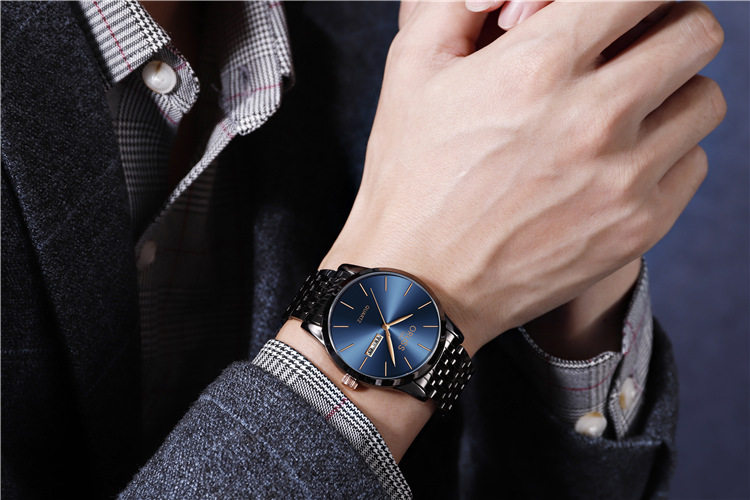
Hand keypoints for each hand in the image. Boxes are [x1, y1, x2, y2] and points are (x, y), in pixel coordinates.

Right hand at [322, 2, 725, 356]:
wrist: (417, 284)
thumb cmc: (408, 175)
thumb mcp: (413, 68)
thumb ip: (461, 0)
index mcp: (538, 65)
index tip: (616, 5)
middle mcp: (594, 117)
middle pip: (696, 30)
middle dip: (664, 24)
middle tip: (628, 46)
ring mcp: (624, 179)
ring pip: (705, 98)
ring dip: (671, 91)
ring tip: (625, 108)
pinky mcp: (638, 229)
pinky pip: (693, 163)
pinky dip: (666, 153)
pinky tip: (618, 163)